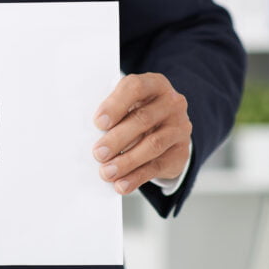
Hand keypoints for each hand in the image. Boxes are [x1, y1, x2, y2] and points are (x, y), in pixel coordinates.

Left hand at [92, 73, 191, 194]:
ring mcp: (179, 127)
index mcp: (153, 84)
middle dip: (117, 138)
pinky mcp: (180, 152)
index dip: (115, 105)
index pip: (135, 88)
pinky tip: (121, 184)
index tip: (98, 123)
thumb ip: (112, 112)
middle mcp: (171, 103)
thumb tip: (87, 133)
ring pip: (153, 144)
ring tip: (106, 172)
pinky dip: (137, 177)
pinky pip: (157, 166)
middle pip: (143, 119)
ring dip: (126, 161)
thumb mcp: (126, 103)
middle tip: (98, 153)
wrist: (166, 126)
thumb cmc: (136, 111)